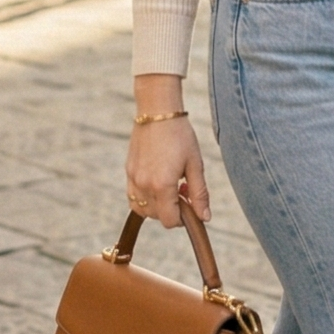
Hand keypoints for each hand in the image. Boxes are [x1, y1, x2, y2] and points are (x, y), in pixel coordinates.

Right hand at [127, 76, 210, 226]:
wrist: (158, 112)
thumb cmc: (180, 136)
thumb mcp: (195, 165)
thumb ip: (199, 194)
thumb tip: (204, 217)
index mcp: (162, 185)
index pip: (170, 221)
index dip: (183, 217)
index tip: (190, 202)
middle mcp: (144, 185)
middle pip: (158, 217)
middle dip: (172, 210)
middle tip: (182, 189)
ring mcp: (133, 179)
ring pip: (143, 210)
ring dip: (158, 205)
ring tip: (170, 185)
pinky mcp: (128, 172)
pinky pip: (133, 198)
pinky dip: (145, 198)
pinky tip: (157, 182)